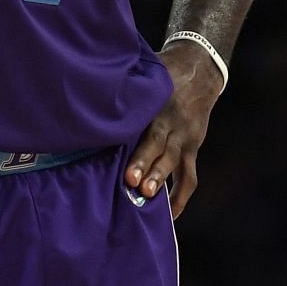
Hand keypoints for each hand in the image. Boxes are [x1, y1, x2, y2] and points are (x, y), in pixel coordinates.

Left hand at [126, 42, 224, 217]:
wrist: (201, 70)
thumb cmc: (162, 74)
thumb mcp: (146, 75)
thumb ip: (123, 88)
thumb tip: (85, 93)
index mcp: (156, 102)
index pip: (144, 122)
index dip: (134, 141)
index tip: (122, 157)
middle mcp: (171, 121)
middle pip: (159, 144)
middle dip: (145, 164)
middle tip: (131, 182)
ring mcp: (184, 137)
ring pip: (175, 163)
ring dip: (162, 182)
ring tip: (147, 199)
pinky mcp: (192, 149)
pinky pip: (189, 177)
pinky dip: (180, 197)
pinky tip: (169, 215)